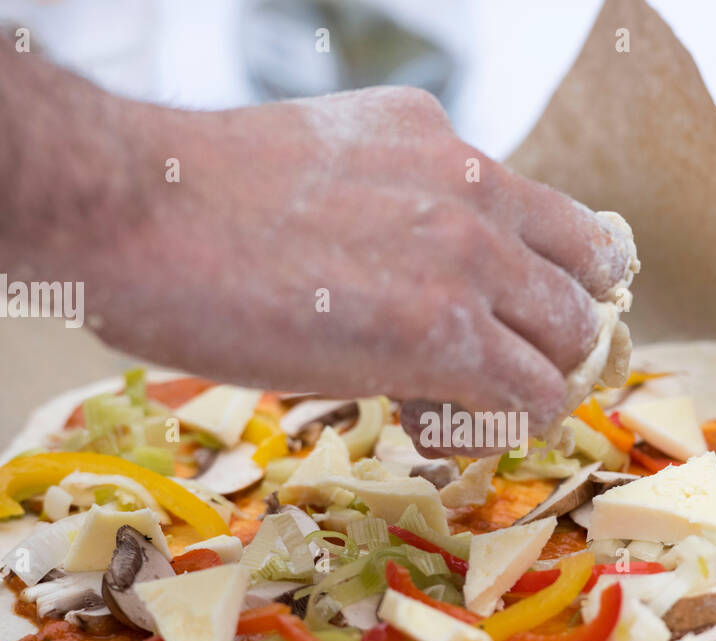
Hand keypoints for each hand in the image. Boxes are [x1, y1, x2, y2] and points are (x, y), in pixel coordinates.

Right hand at [88, 87, 631, 447]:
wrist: (130, 207)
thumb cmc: (185, 199)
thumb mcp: (316, 167)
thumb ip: (382, 203)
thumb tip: (393, 272)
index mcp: (438, 138)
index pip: (553, 218)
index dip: (549, 281)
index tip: (516, 321)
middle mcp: (472, 185)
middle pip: (584, 280)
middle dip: (548, 336)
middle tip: (493, 373)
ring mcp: (466, 255)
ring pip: (569, 342)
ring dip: (527, 384)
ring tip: (455, 404)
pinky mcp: (442, 330)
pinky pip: (528, 400)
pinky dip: (496, 427)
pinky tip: (426, 423)